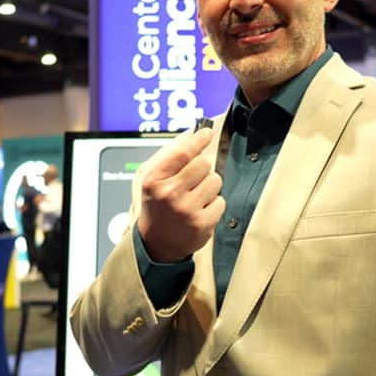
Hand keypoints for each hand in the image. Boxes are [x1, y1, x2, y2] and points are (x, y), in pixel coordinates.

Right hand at [137, 128, 224, 262]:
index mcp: (154, 180)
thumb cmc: (157, 206)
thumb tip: (192, 133)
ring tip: (195, 197)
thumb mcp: (154, 179)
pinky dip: (214, 204)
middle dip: (202, 169)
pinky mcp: (202, 224)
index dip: (198, 140)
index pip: (182, 152)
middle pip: (203, 164)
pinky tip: (200, 210)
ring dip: (209, 187)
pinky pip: (221, 200)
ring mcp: (186, 210)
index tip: (207, 133)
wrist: (157, 243)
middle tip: (193, 181)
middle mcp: (169, 194)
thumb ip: (172, 154)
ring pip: (216, 181)